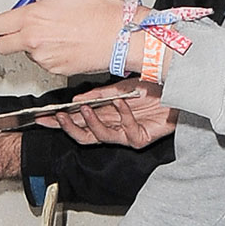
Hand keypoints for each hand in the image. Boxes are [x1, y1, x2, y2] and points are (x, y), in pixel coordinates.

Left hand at [0, 0, 128, 76]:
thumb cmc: (98, 9)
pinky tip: (68, 42)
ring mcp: (43, 58)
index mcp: (31, 18)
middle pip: (2, 46)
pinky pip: (44, 60)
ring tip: (61, 31)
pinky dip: (51, 52)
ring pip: (28, 52)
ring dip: (35, 44)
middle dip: (5, 39)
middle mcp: (33, 41)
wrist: (120, 35)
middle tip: (16, 32)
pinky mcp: (54, 69)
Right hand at [37, 82, 174, 148]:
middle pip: (82, 135)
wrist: (180, 91)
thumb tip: (77, 100)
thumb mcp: (122, 87)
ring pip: (99, 136)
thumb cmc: (156, 90)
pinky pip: (126, 130)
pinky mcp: (140, 139)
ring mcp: (125, 135)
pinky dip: (123, 114)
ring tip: (84, 108)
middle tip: (57, 117)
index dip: (59, 121)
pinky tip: (120, 101)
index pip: (77, 122)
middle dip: (67, 127)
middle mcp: (113, 127)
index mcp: (106, 115)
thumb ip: (100, 95)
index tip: (44, 117)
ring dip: (90, 121)